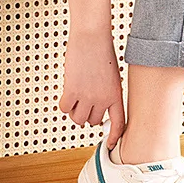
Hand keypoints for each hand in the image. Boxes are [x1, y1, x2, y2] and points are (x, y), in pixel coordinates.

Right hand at [59, 29, 125, 149]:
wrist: (91, 37)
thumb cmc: (102, 50)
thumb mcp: (112, 75)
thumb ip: (106, 92)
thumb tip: (96, 105)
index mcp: (116, 95)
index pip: (119, 124)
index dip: (114, 137)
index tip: (110, 145)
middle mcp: (103, 99)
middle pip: (93, 121)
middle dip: (88, 114)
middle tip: (85, 101)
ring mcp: (87, 96)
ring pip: (77, 118)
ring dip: (75, 111)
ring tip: (76, 98)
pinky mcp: (72, 90)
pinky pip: (65, 109)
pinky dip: (64, 104)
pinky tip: (67, 94)